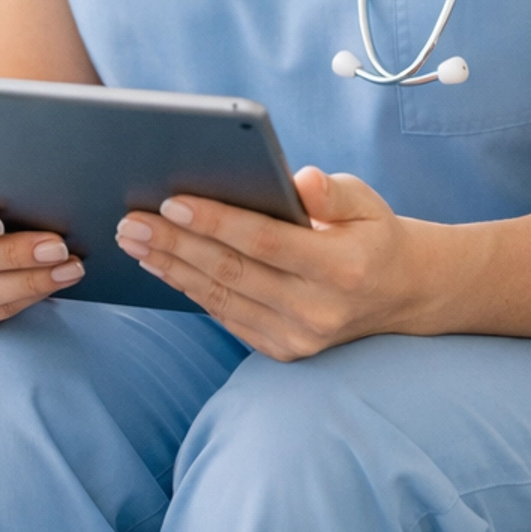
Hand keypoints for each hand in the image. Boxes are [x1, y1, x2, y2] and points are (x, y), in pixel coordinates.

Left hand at [114, 165, 425, 359]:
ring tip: (133, 241)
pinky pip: (226, 316)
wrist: (399, 293)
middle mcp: (318, 310)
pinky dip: (190, 289)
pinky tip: (162, 265)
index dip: (217, 222)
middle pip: (233, 272)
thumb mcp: (366, 201)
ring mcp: (298, 337)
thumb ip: (332, 191)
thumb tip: (301, 180)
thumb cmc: (371, 233)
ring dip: (172, 268)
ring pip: (221, 298)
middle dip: (176, 245)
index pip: (266, 242)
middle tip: (131, 221)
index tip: (171, 202)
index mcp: (341, 267)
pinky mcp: (282, 350)